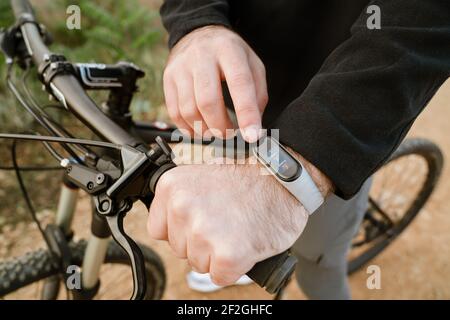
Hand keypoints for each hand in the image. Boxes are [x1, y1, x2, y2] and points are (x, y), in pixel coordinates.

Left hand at [147, 154, 331, 285]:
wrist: (284, 179)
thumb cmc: (249, 178)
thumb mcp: (201, 175)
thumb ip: (181, 198)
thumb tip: (170, 222)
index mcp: (172, 186)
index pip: (159, 229)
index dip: (183, 230)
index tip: (203, 219)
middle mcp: (182, 207)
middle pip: (179, 249)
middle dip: (201, 242)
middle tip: (226, 221)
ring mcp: (203, 231)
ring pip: (198, 263)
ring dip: (217, 254)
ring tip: (237, 228)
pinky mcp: (227, 254)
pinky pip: (219, 275)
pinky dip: (233, 267)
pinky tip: (244, 243)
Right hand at [163, 25, 267, 141]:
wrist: (198, 33)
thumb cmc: (229, 54)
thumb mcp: (252, 65)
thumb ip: (258, 94)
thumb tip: (254, 126)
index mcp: (229, 51)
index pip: (239, 83)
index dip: (247, 113)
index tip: (252, 135)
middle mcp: (202, 56)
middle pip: (208, 101)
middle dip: (221, 127)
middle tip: (229, 134)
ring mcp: (181, 67)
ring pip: (189, 110)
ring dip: (204, 130)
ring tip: (215, 131)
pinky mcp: (168, 78)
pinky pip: (175, 112)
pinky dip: (188, 129)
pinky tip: (199, 130)